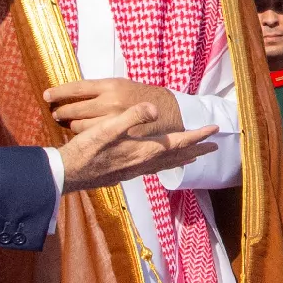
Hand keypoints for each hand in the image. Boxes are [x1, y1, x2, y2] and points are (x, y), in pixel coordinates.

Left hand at [47, 77, 183, 133]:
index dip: (59, 92)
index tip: (47, 95)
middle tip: (55, 111)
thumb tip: (74, 92)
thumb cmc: (141, 96)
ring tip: (65, 120)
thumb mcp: (122, 85)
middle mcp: (110, 101)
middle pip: (75, 107)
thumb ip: (100, 89)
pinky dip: (82, 133)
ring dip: (70, 122)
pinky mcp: (116, 135)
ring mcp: (113, 120)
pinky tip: (80, 130)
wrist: (166, 111)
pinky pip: (91, 136)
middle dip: (61, 110)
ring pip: (80, 124)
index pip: (78, 88)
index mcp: (111, 85)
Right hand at [57, 101, 217, 192]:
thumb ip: (133, 116)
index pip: (179, 142)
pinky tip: (158, 164)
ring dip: (182, 159)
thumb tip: (155, 108)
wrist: (67, 174)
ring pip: (166, 165)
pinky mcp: (125, 174)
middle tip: (214, 147)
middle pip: (178, 157)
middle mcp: (144, 163)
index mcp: (145, 151)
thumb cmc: (86, 150)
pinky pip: (153, 169)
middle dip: (197, 150)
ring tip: (193, 156)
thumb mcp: (108, 127)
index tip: (215, 130)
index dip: (198, 135)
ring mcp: (134, 171)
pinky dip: (164, 165)